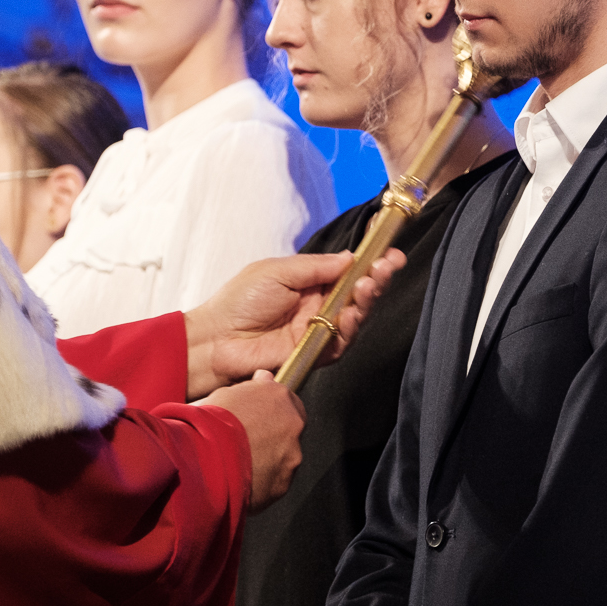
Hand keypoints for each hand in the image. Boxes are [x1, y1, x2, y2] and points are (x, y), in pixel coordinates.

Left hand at [185, 249, 408, 398]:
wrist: (217, 339)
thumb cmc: (238, 302)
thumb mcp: (277, 271)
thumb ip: (315, 266)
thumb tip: (349, 257)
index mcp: (309, 282)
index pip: (348, 270)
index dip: (370, 262)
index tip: (389, 252)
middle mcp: (318, 305)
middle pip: (358, 293)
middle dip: (376, 278)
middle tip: (386, 267)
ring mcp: (319, 329)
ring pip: (355, 316)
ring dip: (366, 300)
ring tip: (366, 287)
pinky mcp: (316, 352)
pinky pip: (342, 342)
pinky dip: (350, 329)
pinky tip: (350, 315)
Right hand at [202, 372, 304, 511]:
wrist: (202, 459)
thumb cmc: (208, 423)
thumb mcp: (226, 393)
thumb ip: (253, 387)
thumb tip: (265, 378)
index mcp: (279, 397)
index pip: (286, 400)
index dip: (272, 410)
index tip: (260, 417)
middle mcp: (293, 424)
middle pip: (289, 429)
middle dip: (274, 435)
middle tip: (249, 442)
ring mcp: (292, 455)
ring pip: (284, 457)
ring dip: (268, 459)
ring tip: (240, 464)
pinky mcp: (283, 483)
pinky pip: (275, 481)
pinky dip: (263, 481)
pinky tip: (242, 479)